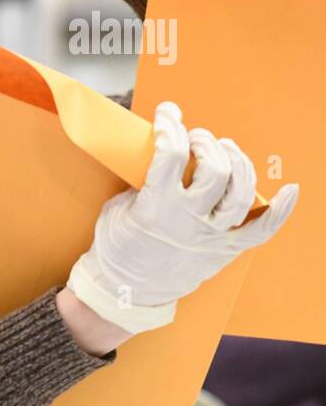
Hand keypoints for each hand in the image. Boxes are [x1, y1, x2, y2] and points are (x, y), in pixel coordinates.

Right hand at [67, 101, 297, 332]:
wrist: (123, 291)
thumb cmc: (115, 249)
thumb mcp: (117, 209)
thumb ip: (141, 183)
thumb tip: (162, 157)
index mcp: (155, 208)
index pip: (170, 155)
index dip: (170, 126)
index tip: (168, 114)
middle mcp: (188, 221)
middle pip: (214, 169)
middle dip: (205, 142)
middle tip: (194, 137)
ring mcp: (210, 237)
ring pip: (241, 192)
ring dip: (237, 162)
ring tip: (225, 149)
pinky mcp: (224, 250)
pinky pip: (262, 231)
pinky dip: (281, 211)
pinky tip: (290, 190)